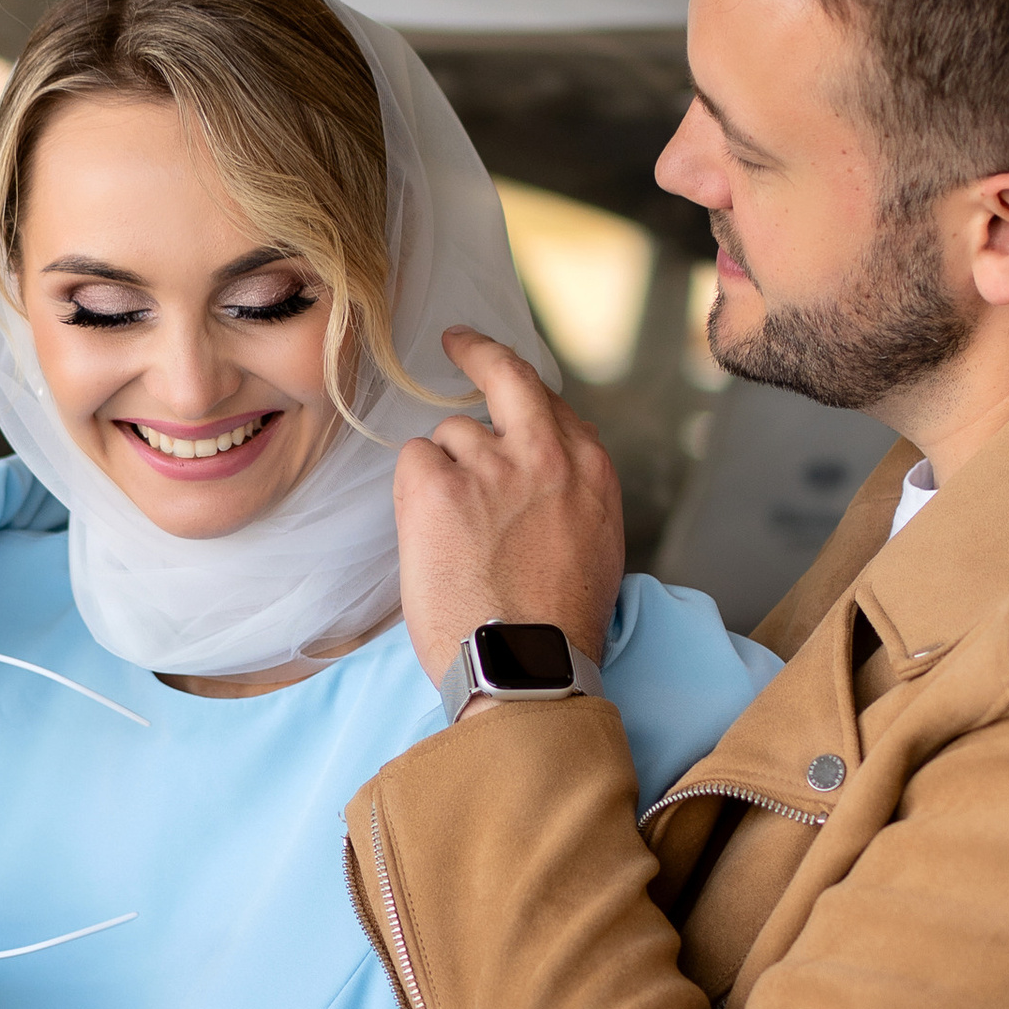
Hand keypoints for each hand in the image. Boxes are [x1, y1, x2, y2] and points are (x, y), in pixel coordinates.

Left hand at [393, 326, 625, 686]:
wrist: (525, 666)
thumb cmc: (555, 626)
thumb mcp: (595, 548)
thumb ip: (570, 496)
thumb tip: (542, 476)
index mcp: (590, 471)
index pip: (554, 406)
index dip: (523, 395)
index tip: (504, 381)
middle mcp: (545, 454)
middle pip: (507, 376)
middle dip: (479, 352)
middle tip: (457, 342)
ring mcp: (490, 464)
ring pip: (451, 436)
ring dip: (444, 475)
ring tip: (455, 539)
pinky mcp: (438, 485)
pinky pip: (414, 460)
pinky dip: (414, 492)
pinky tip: (430, 536)